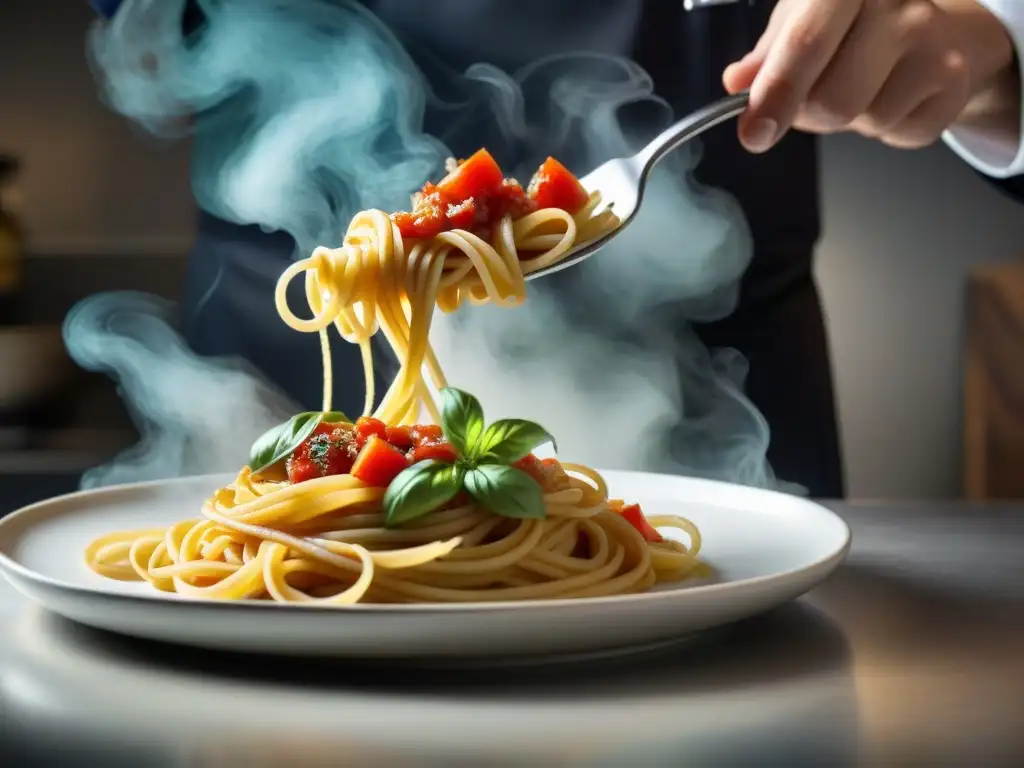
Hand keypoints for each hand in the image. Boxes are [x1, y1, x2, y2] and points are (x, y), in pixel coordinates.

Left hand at [723, 0, 1016, 151]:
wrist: (929, 28)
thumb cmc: (849, 25)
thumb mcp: (796, 22)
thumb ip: (765, 56)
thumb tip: (738, 82)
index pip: (805, 43)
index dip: (776, 93)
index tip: (754, 132)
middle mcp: (898, 3)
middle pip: (831, 101)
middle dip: (809, 115)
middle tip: (811, 98)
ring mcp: (933, 41)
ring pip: (864, 120)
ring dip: (849, 120)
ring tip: (860, 86)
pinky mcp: (953, 81)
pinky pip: (898, 133)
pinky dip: (886, 127)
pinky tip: (891, 94)